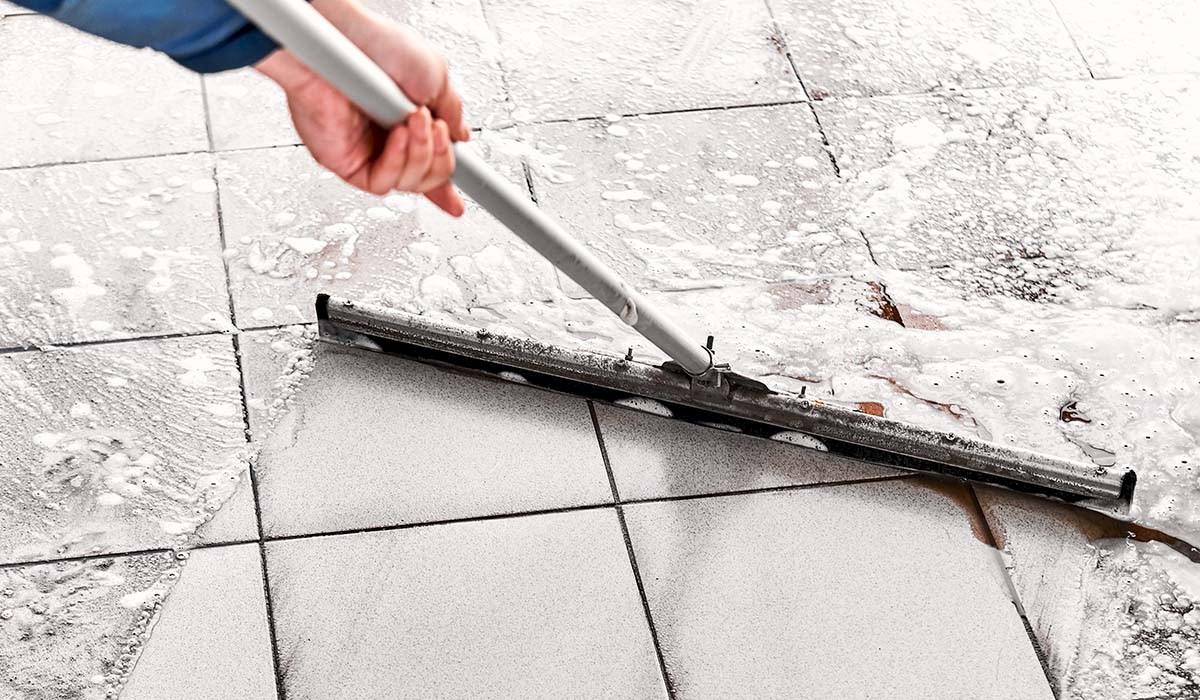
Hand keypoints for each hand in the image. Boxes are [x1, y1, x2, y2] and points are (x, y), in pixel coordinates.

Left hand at [255, 0, 468, 215]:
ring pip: (408, 183)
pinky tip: (397, 135)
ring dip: (421, 154)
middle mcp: (388, 139)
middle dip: (441, 158)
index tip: (457, 203)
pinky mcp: (346, 161)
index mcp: (411, 121)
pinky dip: (397, 161)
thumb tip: (460, 136)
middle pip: (427, 179)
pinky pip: (381, 182)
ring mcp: (368, 151)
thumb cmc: (381, 48)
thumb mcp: (436, 77)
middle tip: (438, 131)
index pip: (431, 164)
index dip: (445, 186)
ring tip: (415, 122)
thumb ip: (452, 112)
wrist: (347, 44)